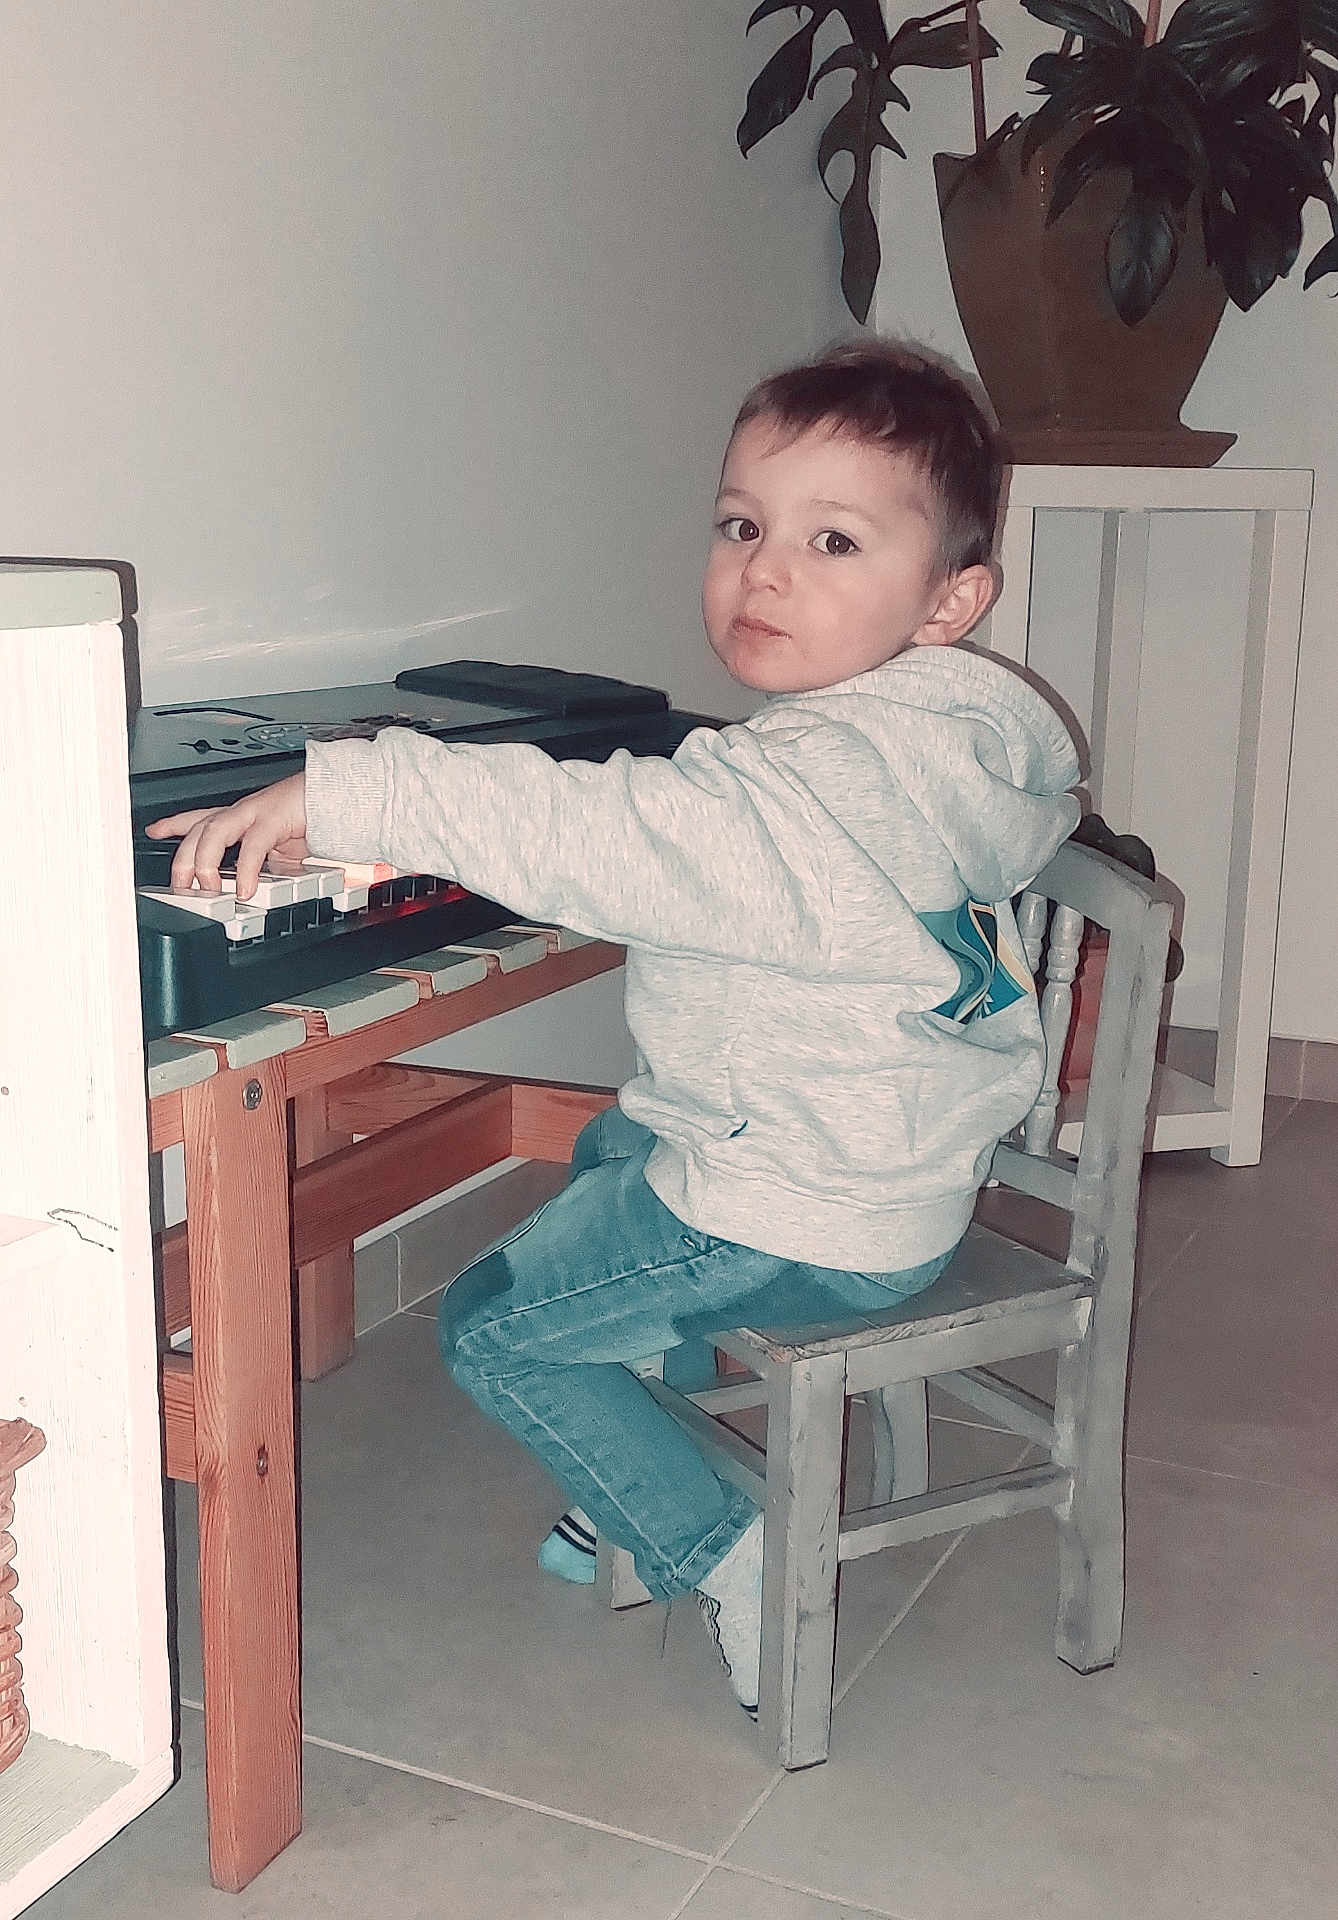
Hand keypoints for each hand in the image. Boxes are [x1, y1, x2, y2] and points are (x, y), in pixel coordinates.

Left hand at [144, 773, 308, 898]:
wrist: (336, 796)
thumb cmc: (309, 819)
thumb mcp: (278, 849)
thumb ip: (263, 866)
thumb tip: (252, 890)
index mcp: (239, 817)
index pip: (198, 818)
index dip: (173, 824)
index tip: (153, 830)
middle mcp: (240, 812)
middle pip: (197, 830)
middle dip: (183, 859)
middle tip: (180, 885)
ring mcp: (254, 813)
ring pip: (213, 832)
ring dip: (205, 862)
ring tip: (208, 887)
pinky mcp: (273, 820)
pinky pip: (252, 846)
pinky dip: (246, 870)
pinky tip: (245, 890)